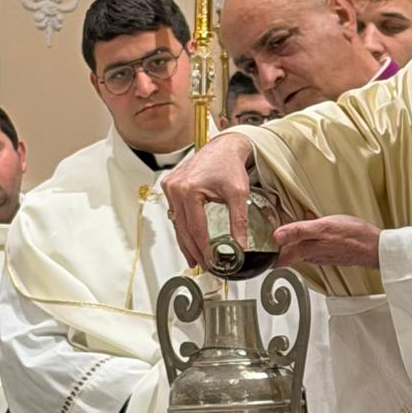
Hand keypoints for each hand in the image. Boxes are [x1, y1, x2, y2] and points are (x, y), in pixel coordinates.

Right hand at [163, 136, 254, 269]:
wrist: (223, 147)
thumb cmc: (230, 165)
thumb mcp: (239, 194)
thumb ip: (239, 222)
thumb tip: (241, 246)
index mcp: (189, 190)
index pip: (196, 228)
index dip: (203, 248)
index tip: (211, 261)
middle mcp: (175, 188)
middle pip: (182, 229)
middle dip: (193, 250)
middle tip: (203, 265)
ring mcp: (170, 187)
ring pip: (176, 223)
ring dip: (186, 242)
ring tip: (195, 259)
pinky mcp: (170, 187)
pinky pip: (175, 213)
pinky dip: (182, 228)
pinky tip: (189, 240)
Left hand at [272, 216, 380, 270]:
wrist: (375, 247)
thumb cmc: (353, 235)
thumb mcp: (323, 227)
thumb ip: (298, 230)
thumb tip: (277, 235)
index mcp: (307, 248)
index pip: (281, 258)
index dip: (269, 257)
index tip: (259, 253)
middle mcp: (313, 255)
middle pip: (289, 257)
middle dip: (279, 254)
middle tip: (268, 248)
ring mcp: (322, 256)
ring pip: (301, 255)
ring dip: (292, 250)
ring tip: (284, 242)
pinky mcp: (331, 255)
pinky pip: (313, 253)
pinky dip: (307, 248)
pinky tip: (309, 240)